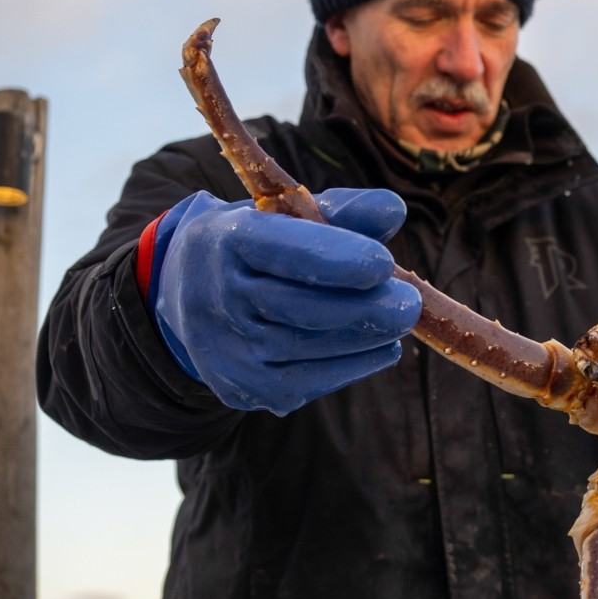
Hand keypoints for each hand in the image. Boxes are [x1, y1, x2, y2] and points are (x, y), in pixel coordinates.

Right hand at [152, 187, 422, 414]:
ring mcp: (226, 349)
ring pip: (307, 348)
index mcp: (225, 241)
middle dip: (363, 307)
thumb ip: (343, 211)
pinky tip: (382, 348)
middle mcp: (216, 297)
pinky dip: (353, 366)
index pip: (280, 249)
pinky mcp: (243, 388)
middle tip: (410, 303)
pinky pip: (307, 382)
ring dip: (365, 338)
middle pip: (298, 307)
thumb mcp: (288, 216)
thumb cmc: (260, 246)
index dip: (334, 257)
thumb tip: (395, 210)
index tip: (383, 262)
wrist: (188, 293)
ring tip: (401, 321)